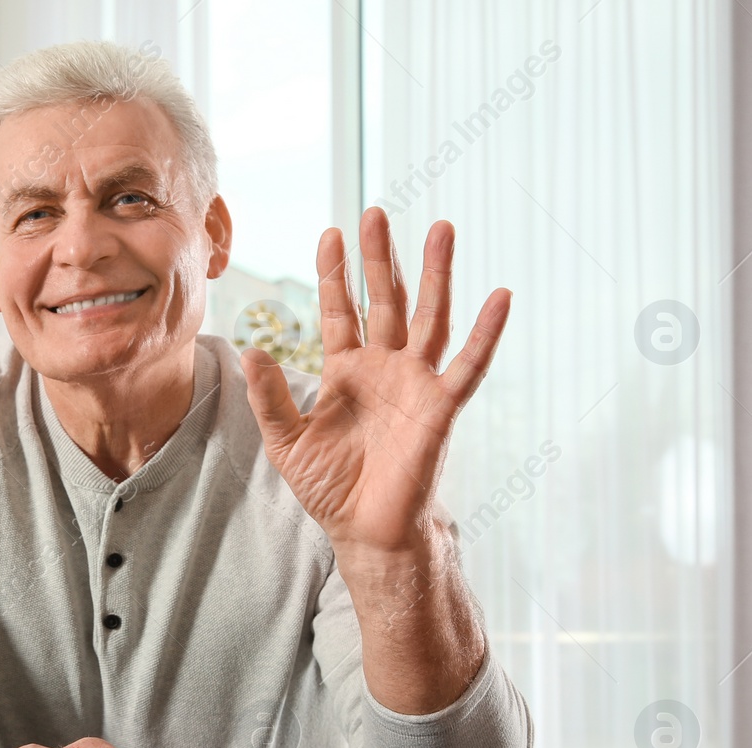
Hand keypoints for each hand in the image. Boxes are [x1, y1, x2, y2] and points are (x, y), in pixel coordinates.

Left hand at [240, 206, 510, 556]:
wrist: (365, 530)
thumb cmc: (329, 487)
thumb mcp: (286, 442)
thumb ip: (269, 398)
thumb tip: (251, 351)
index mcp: (345, 371)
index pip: (339, 310)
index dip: (335, 274)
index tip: (330, 232)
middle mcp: (383, 368)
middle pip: (383, 300)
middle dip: (380, 258)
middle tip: (374, 213)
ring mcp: (415, 383)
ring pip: (427, 317)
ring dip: (434, 274)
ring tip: (440, 228)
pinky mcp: (441, 407)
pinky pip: (468, 365)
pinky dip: (486, 332)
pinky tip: (500, 296)